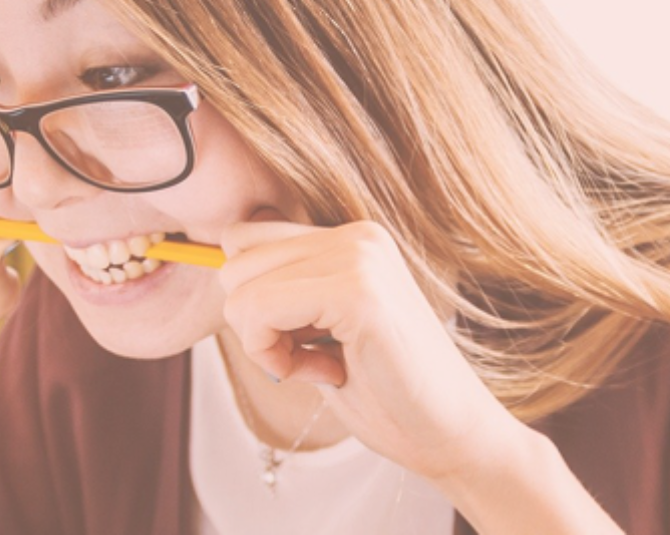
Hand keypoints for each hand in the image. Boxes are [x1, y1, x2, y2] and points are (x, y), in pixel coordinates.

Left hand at [219, 216, 530, 482]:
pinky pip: (259, 310)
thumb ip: (286, 292)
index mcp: (353, 238)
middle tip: (308, 357)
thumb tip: (219, 266)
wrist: (451, 434)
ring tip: (320, 364)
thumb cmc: (386, 392)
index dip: (252, 299)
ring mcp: (360, 257)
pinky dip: (272, 355)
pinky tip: (323, 372)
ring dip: (263, 342)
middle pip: (234, 258)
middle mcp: (357, 235)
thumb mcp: (323, 328)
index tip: (296, 340)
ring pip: (240, 287)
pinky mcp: (358, 292)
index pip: (245, 238)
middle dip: (253, 321)